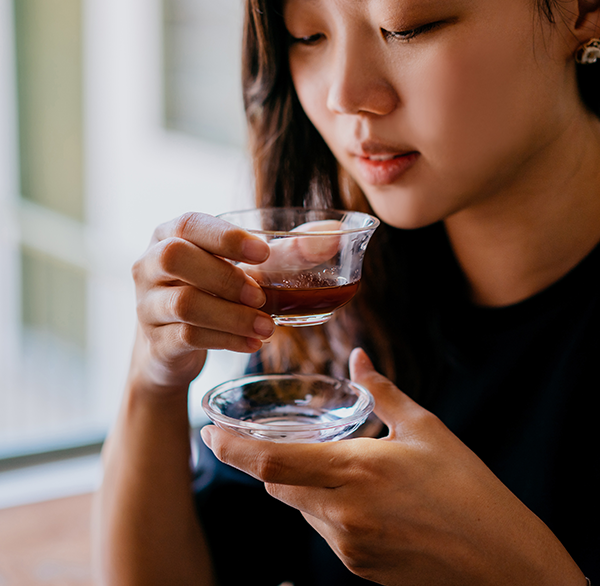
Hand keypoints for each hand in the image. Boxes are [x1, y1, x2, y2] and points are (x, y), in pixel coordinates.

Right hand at [131, 212, 274, 389]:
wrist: (174, 348)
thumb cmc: (211, 294)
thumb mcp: (240, 269)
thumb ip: (282, 254)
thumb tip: (331, 237)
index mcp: (167, 237)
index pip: (188, 224)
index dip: (225, 236)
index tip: (263, 253)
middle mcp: (149, 266)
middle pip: (174, 257)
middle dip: (225, 276)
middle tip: (260, 296)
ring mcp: (146, 305)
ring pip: (184, 303)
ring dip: (232, 316)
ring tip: (267, 328)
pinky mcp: (155, 340)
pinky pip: (188, 337)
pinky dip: (227, 340)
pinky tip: (252, 343)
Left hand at [201, 348, 584, 585]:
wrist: (502, 562)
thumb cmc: (469, 489)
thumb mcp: (426, 430)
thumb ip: (382, 392)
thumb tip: (357, 359)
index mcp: (357, 471)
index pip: (270, 464)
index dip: (232, 449)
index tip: (210, 433)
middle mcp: (343, 514)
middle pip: (276, 485)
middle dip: (270, 462)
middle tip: (286, 441)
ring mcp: (348, 546)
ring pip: (298, 507)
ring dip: (300, 484)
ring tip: (338, 467)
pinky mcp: (357, 567)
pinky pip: (322, 530)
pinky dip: (324, 507)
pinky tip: (362, 498)